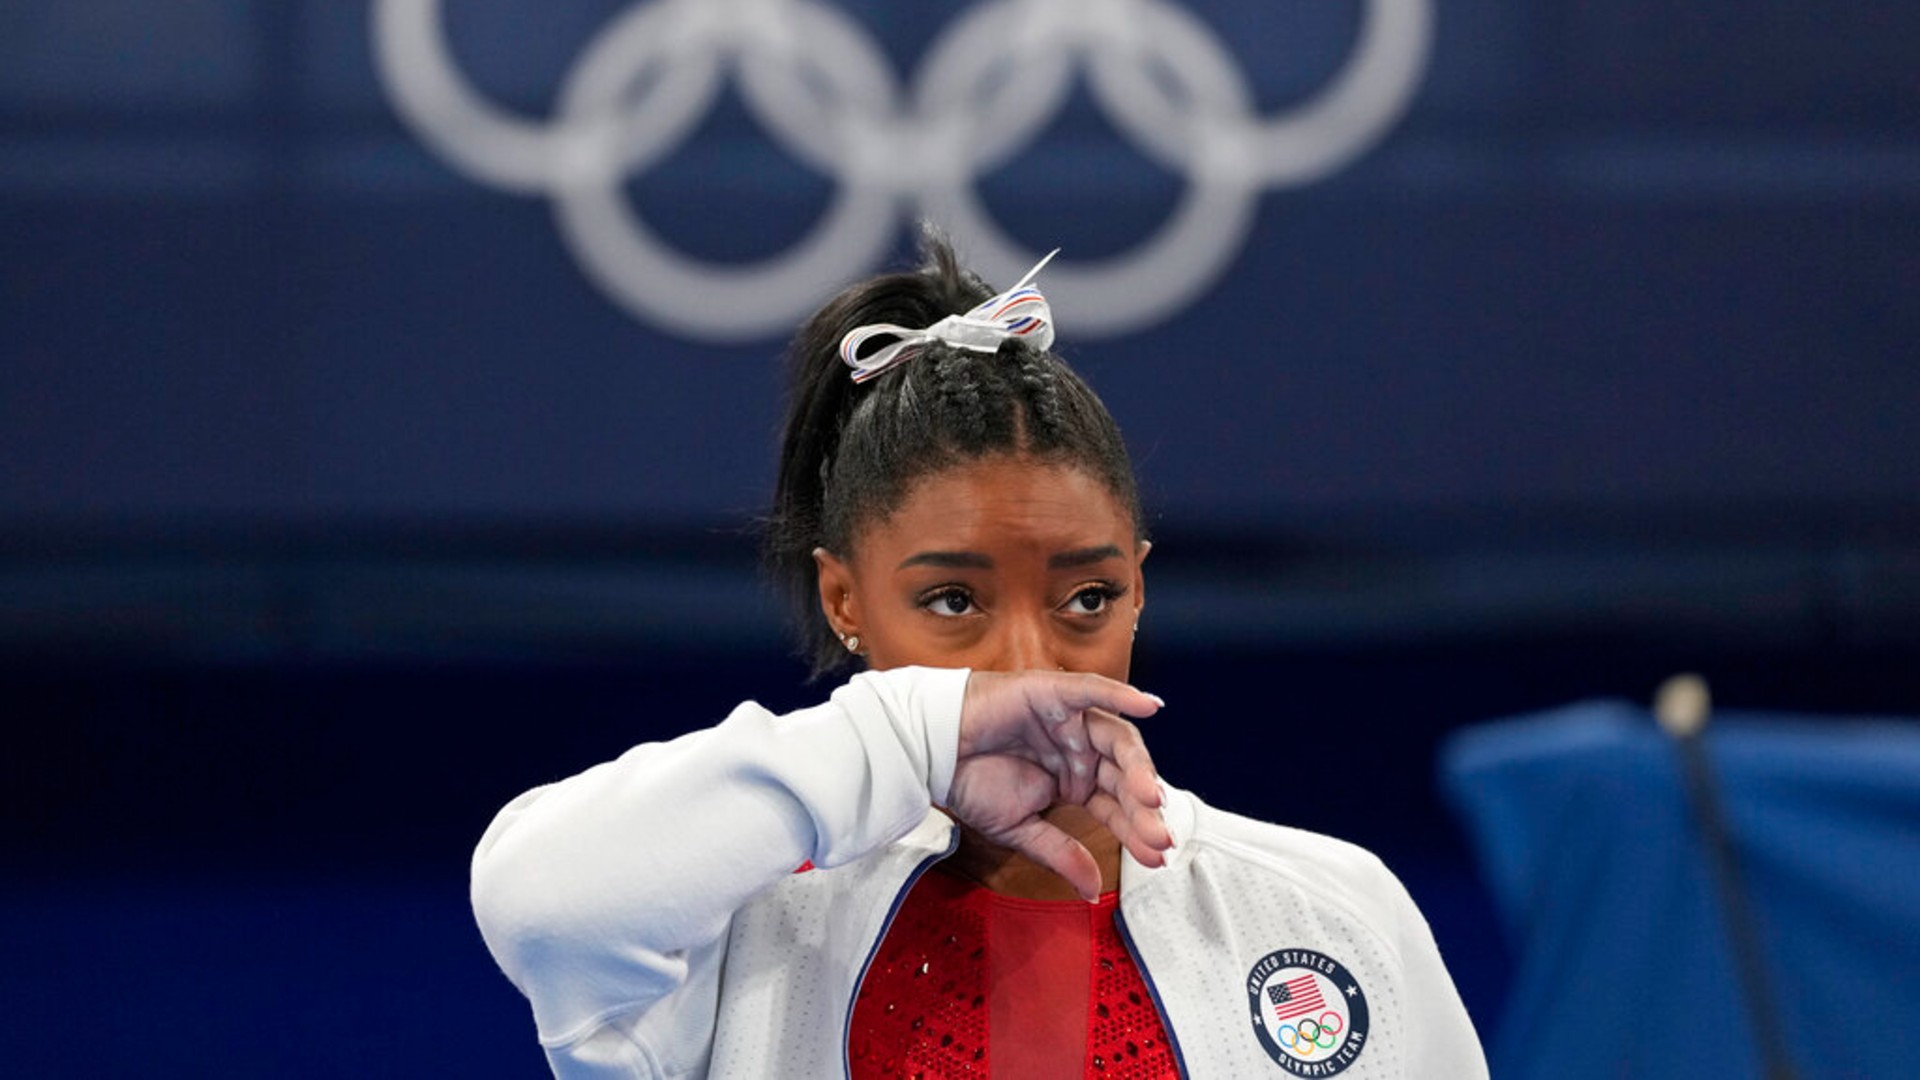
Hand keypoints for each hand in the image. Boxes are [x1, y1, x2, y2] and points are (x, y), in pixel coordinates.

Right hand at [946, 670, 1170, 899]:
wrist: (928, 753)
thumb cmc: (970, 782)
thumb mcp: (1020, 828)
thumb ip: (1061, 853)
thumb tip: (1092, 892)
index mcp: (1074, 779)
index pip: (1115, 805)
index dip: (1136, 830)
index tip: (1156, 857)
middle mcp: (1079, 748)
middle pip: (1123, 775)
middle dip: (1142, 808)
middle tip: (1158, 836)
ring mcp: (1069, 720)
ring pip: (1116, 739)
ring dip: (1139, 767)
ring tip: (1151, 798)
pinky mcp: (1052, 693)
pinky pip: (1093, 690)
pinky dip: (1121, 694)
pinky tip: (1149, 705)